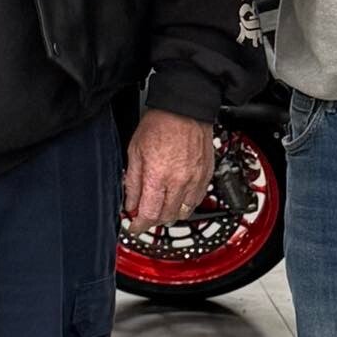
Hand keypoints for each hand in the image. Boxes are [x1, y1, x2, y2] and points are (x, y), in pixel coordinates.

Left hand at [124, 109, 214, 230]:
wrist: (185, 109)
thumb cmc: (160, 124)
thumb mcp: (135, 151)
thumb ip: (132, 181)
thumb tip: (130, 203)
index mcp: (157, 176)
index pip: (148, 214)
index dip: (139, 226)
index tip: (135, 227)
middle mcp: (178, 182)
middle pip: (166, 217)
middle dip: (153, 220)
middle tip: (145, 216)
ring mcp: (195, 180)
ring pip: (183, 212)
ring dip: (170, 214)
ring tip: (162, 207)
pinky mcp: (206, 175)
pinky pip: (197, 200)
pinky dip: (186, 204)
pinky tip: (178, 198)